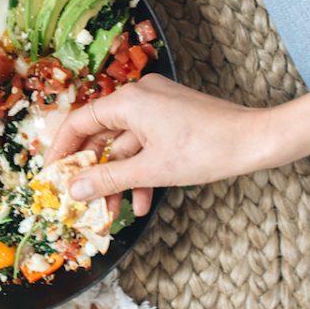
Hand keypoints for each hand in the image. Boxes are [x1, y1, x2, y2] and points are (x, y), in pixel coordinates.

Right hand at [45, 75, 273, 215]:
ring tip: (115, 212)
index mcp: (128, 101)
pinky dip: (142, 170)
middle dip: (94, 172)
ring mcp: (157, 107)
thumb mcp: (152, 170)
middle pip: (101, 136)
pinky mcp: (172, 118)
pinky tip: (144, 201)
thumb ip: (109, 180)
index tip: (52, 176)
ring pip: (125, 145)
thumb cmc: (206, 149)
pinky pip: (146, 144)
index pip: (79, 122)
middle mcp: (139, 97)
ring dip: (120, 179)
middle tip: (82, 200)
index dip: (62, 151)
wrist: (257, 140)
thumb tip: (74, 189)